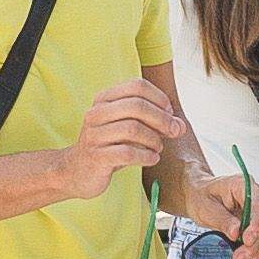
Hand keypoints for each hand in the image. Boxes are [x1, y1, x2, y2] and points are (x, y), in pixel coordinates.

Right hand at [59, 75, 190, 189]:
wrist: (78, 172)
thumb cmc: (109, 147)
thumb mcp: (131, 130)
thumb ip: (156, 124)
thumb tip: (180, 126)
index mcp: (104, 99)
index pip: (137, 86)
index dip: (159, 98)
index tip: (169, 114)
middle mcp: (96, 113)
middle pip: (136, 106)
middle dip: (162, 119)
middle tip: (173, 132)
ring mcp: (94, 135)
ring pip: (132, 129)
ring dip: (154, 139)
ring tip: (158, 148)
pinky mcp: (95, 157)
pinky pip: (126, 152)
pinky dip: (146, 156)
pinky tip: (152, 159)